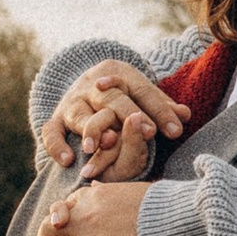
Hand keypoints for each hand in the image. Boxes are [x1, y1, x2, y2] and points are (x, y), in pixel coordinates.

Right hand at [42, 62, 186, 169]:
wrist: (88, 82)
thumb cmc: (124, 95)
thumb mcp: (143, 95)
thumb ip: (162, 107)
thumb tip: (185, 115)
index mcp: (119, 75)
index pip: (142, 91)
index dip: (159, 110)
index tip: (174, 129)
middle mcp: (93, 86)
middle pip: (112, 98)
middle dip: (129, 115)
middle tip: (146, 134)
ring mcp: (72, 102)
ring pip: (79, 114)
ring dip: (90, 129)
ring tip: (99, 147)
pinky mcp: (56, 119)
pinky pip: (51, 131)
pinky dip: (56, 145)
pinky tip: (68, 160)